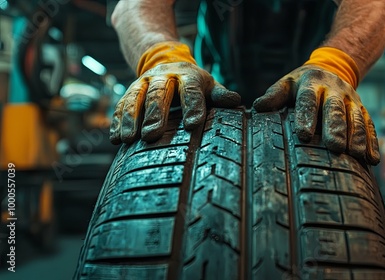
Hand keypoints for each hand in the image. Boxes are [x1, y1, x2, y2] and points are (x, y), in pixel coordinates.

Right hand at [110, 43, 239, 144]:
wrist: (165, 60)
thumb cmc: (193, 83)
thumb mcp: (208, 85)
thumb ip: (220, 95)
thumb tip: (236, 101)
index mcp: (188, 76)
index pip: (191, 90)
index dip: (192, 106)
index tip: (192, 125)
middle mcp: (164, 76)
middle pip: (159, 93)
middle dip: (154, 114)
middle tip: (152, 135)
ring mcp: (144, 82)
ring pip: (135, 98)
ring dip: (130, 118)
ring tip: (129, 140)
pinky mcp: (129, 91)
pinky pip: (121, 105)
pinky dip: (117, 121)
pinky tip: (116, 138)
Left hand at [253, 64, 379, 164]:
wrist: (332, 68)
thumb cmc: (302, 84)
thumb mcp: (287, 84)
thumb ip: (274, 95)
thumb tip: (258, 107)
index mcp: (312, 84)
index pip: (308, 100)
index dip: (306, 116)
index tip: (303, 135)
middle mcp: (334, 90)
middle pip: (335, 109)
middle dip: (336, 128)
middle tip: (334, 147)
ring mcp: (351, 99)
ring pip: (356, 118)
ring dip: (357, 136)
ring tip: (355, 155)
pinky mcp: (362, 109)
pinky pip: (369, 125)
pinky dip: (372, 142)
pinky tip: (372, 159)